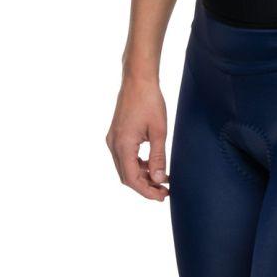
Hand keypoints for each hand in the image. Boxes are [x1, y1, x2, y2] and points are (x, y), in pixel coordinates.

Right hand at [105, 77, 169, 200]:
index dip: (147, 191)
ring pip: (124, 168)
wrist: (138, 80)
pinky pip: (124, 157)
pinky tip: (152, 165)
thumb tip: (159, 180)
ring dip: (141, 176)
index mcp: (123, 145)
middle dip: (144, 186)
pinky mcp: (116, 135)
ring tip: (161, 180)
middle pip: (126, 176)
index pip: (132, 179)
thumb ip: (158, 157)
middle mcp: (113, 144)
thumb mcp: (159, 132)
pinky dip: (137, 165)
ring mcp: (112, 139)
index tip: (162, 197)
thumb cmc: (150, 102)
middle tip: (164, 192)